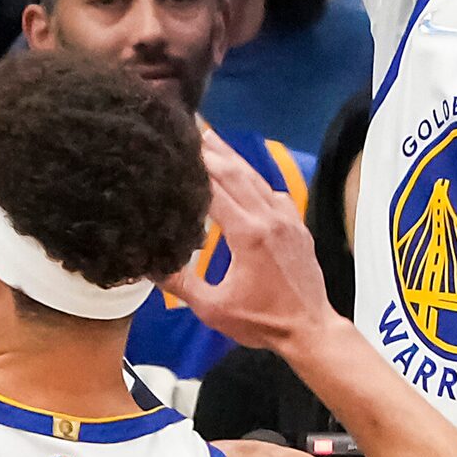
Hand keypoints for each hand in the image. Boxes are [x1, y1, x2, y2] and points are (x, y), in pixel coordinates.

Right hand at [165, 126, 339, 354]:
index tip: (174, 150)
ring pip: (256, 179)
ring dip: (233, 158)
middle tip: (190, 127)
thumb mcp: (213, 308)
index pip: (215, 190)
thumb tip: (146, 264)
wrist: (310, 329)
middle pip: (236, 174)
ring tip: (212, 138)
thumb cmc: (262, 321)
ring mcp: (287, 219)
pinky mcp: (296, 226)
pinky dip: (254, 179)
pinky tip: (245, 176)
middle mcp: (269, 218)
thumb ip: (180, 283)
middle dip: (212, 150)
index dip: (194, 168)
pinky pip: (273, 193)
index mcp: (248, 233)